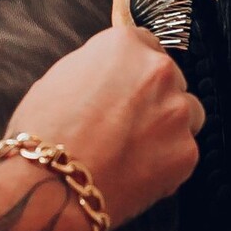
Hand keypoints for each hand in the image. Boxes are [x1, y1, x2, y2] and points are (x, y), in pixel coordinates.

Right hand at [7, 26, 202, 228]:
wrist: (49, 186)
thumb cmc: (43, 133)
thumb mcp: (59, 78)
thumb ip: (97, 70)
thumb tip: (109, 76)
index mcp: (124, 45)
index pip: (145, 44)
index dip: (134, 70)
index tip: (127, 87)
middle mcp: (157, 71)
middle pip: (169, 79)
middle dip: (153, 98)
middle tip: (125, 124)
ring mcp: (176, 111)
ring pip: (186, 114)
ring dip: (167, 127)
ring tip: (134, 150)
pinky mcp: (186, 152)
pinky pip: (183, 152)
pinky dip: (165, 162)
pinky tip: (135, 173)